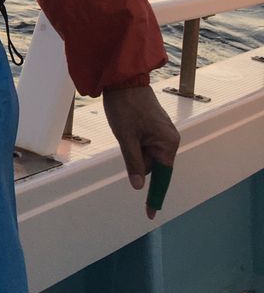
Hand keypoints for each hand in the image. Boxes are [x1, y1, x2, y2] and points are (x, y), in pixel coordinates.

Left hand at [102, 85, 179, 219]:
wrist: (123, 79)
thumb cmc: (125, 107)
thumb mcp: (126, 138)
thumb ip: (134, 163)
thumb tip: (139, 186)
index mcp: (167, 144)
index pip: (162, 177)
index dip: (154, 196)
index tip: (150, 214)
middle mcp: (169, 139)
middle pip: (151, 164)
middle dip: (136, 158)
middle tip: (125, 136)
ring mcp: (162, 131)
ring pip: (145, 153)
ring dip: (133, 147)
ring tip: (125, 127)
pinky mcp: (154, 125)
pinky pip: (144, 142)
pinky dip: (134, 141)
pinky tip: (127, 126)